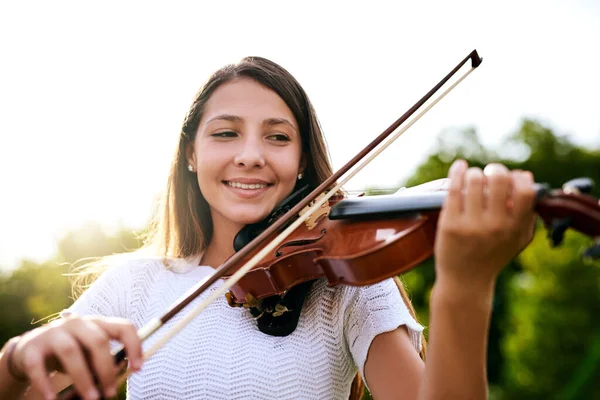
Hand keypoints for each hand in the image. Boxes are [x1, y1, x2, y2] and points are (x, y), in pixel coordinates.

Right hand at [11, 315, 142, 399]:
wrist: (29, 350)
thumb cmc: (70, 354)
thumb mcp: (90, 355)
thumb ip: (104, 362)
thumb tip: (121, 376)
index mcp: (97, 323)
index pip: (123, 326)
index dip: (134, 345)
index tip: (138, 368)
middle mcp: (77, 323)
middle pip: (98, 341)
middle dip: (107, 369)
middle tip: (110, 392)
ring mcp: (53, 333)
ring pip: (71, 351)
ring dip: (83, 378)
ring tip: (91, 399)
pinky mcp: (31, 347)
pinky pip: (38, 366)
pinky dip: (45, 384)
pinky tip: (52, 399)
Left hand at [434, 160, 536, 290]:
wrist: (465, 282)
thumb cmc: (492, 256)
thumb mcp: (517, 240)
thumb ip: (527, 214)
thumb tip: (528, 179)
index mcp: (515, 229)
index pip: (525, 192)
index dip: (520, 177)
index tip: (513, 176)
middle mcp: (495, 226)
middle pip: (499, 180)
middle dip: (496, 169)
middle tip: (491, 172)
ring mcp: (471, 225)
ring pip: (474, 180)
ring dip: (475, 173)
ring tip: (474, 176)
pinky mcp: (449, 224)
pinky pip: (453, 189)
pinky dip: (457, 172)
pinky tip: (460, 166)